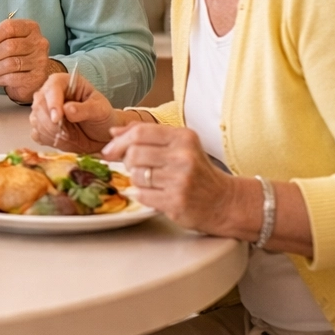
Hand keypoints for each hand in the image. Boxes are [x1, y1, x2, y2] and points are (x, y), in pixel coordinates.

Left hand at [0, 19, 59, 101]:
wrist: (30, 75)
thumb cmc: (15, 54)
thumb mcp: (1, 39)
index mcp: (30, 27)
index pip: (9, 27)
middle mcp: (39, 42)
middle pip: (10, 46)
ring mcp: (40, 60)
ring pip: (11, 63)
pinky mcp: (37, 77)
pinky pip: (14, 78)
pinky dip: (1, 78)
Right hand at [29, 72, 116, 153]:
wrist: (100, 134)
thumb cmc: (101, 116)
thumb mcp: (100, 110)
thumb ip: (86, 109)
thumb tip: (68, 109)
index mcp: (63, 82)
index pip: (52, 88)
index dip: (52, 103)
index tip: (57, 119)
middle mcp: (49, 93)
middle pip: (39, 105)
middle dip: (52, 123)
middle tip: (68, 134)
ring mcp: (43, 109)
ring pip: (36, 120)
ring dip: (52, 133)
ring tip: (71, 137)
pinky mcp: (40, 125)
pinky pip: (37, 133)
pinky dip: (49, 140)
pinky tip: (62, 140)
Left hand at [102, 122, 259, 237]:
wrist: (224, 202)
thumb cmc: (198, 172)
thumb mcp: (179, 146)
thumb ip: (147, 135)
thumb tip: (114, 132)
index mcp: (183, 137)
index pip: (139, 132)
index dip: (119, 141)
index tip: (110, 150)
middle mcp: (183, 156)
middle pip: (134, 154)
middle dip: (128, 163)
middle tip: (138, 168)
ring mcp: (180, 180)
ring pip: (136, 176)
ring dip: (138, 180)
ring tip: (155, 182)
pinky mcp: (176, 201)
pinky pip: (142, 195)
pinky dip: (145, 195)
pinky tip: (159, 194)